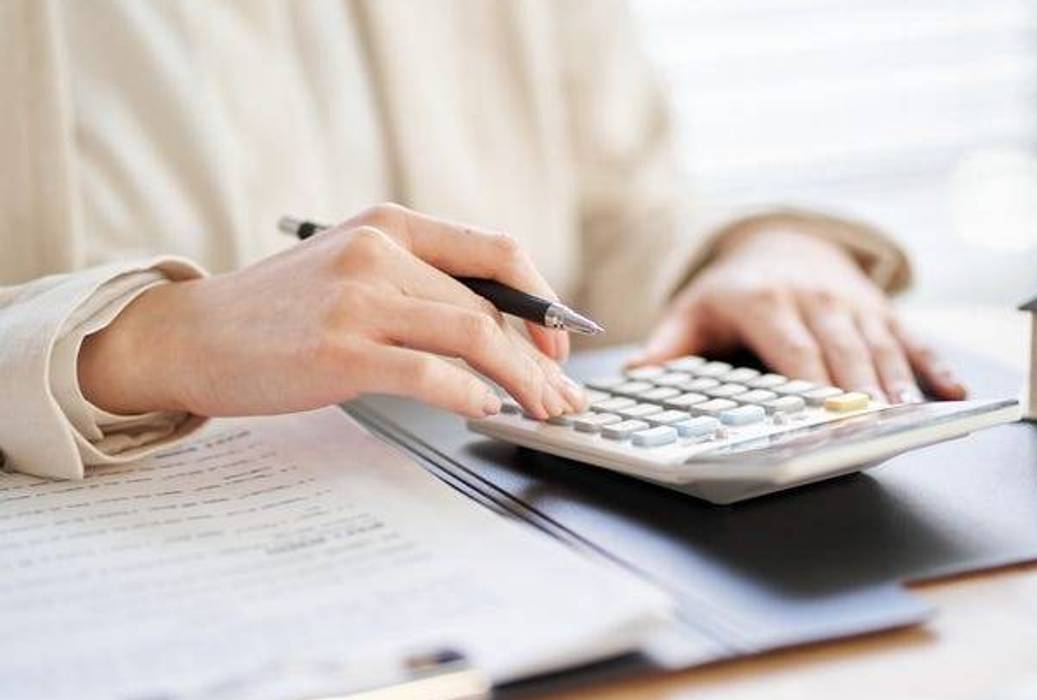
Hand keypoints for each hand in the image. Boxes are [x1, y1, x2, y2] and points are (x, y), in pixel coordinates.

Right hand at [79, 204, 587, 418]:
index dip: (543, 300)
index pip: (498, 251)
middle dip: (539, 359)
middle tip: (561, 397)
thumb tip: (498, 325)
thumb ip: (416, 281)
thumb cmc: (277, 311)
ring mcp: (358, 300)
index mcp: (390, 224)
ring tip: (540, 412)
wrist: (189, 335)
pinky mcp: (339, 351)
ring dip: (521, 381)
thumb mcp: (351, 268)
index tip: (559, 344)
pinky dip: (471, 395)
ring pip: (473, 335)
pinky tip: (487, 411)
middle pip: (490, 306)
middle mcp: (378, 252)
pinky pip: (430, 374)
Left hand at [633, 229, 966, 402]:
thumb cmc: (735, 289)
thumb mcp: (695, 309)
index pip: (791, 348)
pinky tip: (953, 391)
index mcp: (765, 301)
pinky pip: (910, 337)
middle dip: (858, 388)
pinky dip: (933, 365)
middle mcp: (813, 298)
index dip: (808, 382)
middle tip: (872, 424)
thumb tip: (639, 374)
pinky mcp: (879, 307)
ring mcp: (851, 302)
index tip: (820, 413)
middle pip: (840, 350)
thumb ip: (671, 343)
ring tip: (907, 415)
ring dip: (895, 381)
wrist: (780, 240)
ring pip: (877, 344)